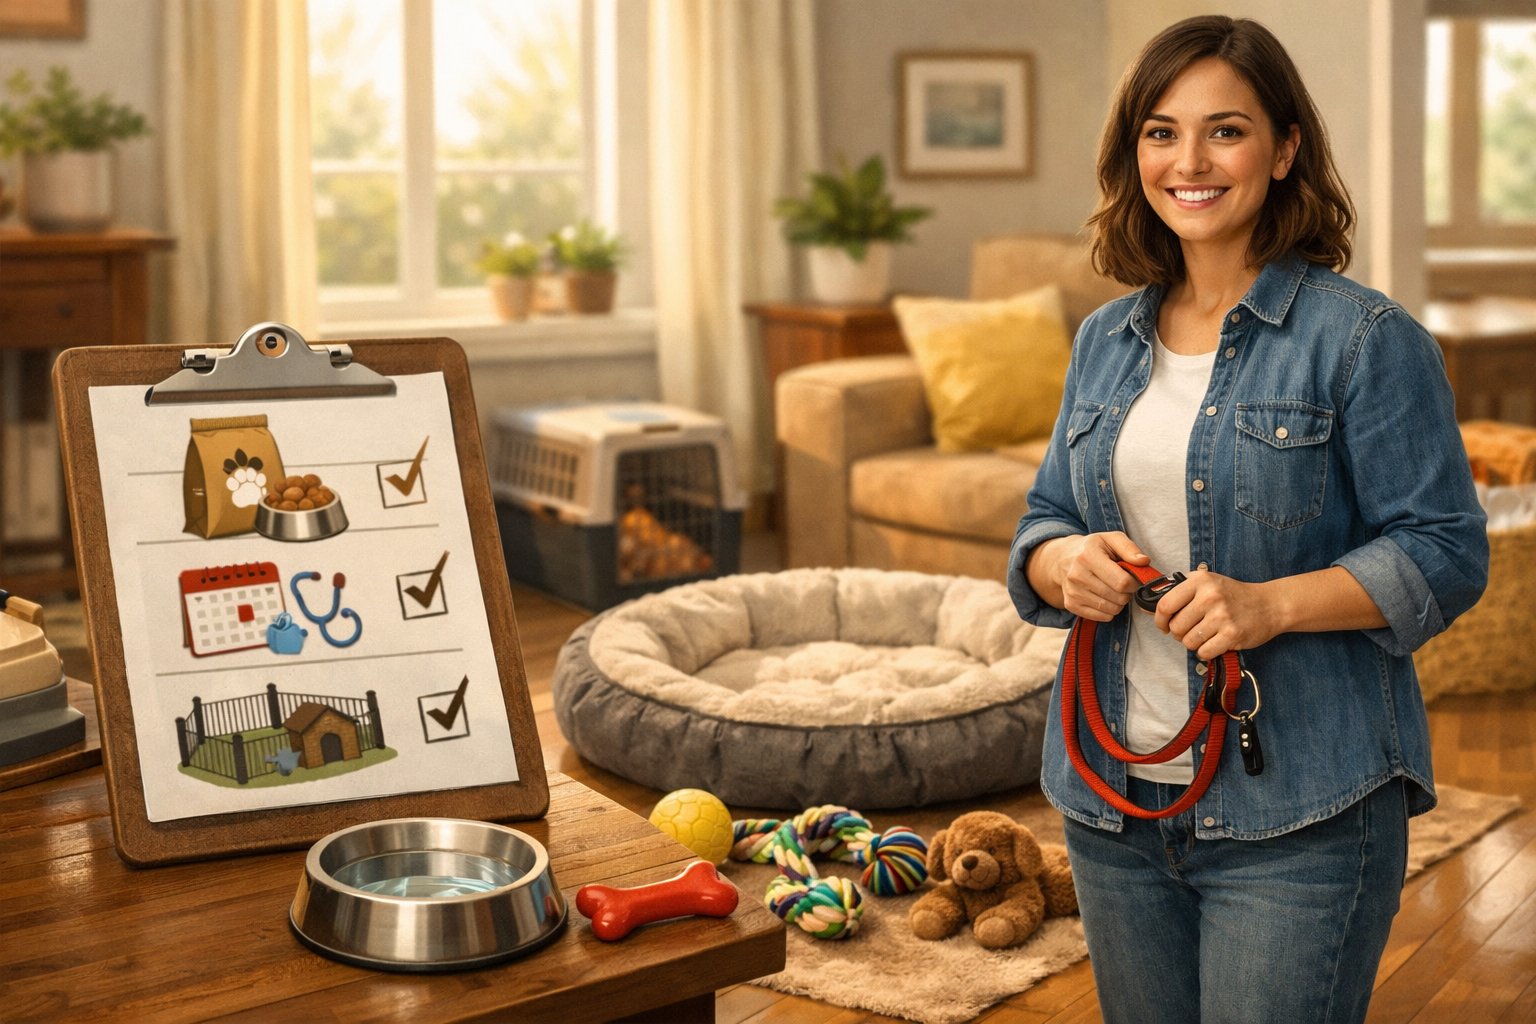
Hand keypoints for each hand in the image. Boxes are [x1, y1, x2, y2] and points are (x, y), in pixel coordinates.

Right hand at [1041, 531, 1149, 622]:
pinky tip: (1105, 597)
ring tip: (1113, 589)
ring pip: (1112, 609)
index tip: (1133, 578)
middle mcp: (1077, 575)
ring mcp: (1073, 592)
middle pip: (1118, 597)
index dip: (1134, 583)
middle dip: (1127, 592)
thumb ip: (1129, 548)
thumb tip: (1144, 562)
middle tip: (1122, 583)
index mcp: (1088, 556)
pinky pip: (1102, 617)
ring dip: (1119, 602)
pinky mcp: (1071, 604)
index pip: (1122, 581)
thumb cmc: (1092, 548)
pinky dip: (1109, 610)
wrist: (1062, 559)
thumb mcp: (1110, 539)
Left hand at [1151, 570, 1282, 658]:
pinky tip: (1214, 642)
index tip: (1163, 625)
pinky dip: (1205, 651)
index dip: (1159, 620)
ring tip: (1205, 635)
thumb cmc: (1233, 595)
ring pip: (1188, 641)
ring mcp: (1222, 616)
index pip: (1165, 605)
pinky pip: (1204, 652)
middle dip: (1178, 634)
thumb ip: (1180, 591)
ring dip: (1193, 643)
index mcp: (1200, 581)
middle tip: (1190, 630)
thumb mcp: (1207, 582)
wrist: (1270, 604)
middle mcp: (1210, 596)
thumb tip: (1146, 607)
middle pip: (1176, 627)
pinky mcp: (1232, 634)